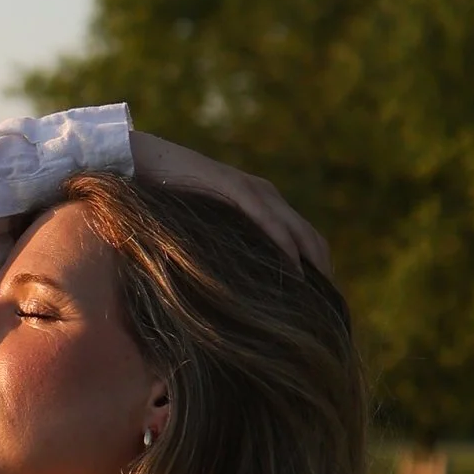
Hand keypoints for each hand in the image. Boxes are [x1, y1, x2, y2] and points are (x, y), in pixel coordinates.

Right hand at [127, 127, 335, 284]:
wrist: (142, 162)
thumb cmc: (166, 201)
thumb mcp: (205, 232)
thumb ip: (224, 251)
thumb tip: (230, 293)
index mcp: (263, 205)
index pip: (304, 240)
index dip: (319, 270)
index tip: (323, 304)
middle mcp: (267, 196)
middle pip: (311, 238)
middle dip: (325, 273)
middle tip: (331, 311)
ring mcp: (254, 191)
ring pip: (299, 232)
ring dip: (314, 266)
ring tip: (321, 300)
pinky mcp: (237, 189)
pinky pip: (270, 222)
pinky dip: (286, 248)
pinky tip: (295, 274)